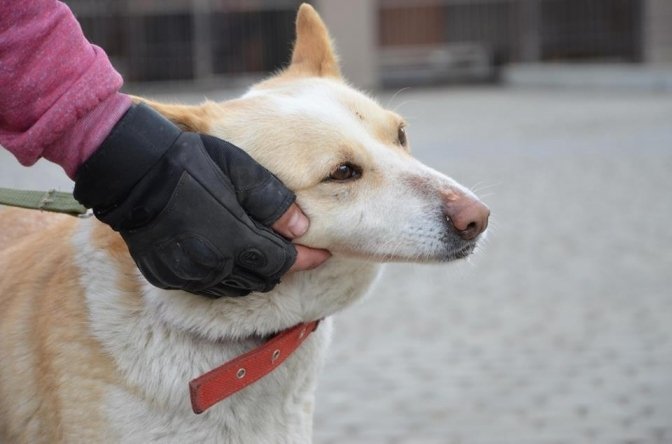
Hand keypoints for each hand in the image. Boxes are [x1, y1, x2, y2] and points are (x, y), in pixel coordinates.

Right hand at [74, 104, 328, 296]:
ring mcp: (189, 275)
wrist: (133, 172)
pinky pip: (208, 286)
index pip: (283, 262)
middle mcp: (213, 265)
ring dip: (253, 273)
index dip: (306, 259)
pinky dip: (224, 277)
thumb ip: (274, 203)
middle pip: (262, 279)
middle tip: (291, 251)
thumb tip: (302, 228)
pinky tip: (227, 256)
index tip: (322, 254)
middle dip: (281, 266)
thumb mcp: (240, 171)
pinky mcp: (169, 277)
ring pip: (236, 287)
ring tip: (260, 253)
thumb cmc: (192, 163)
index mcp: (234, 239)